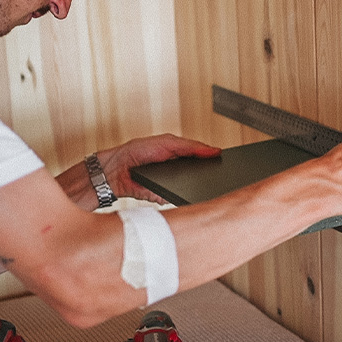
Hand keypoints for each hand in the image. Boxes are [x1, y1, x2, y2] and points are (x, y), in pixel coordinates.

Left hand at [97, 134, 221, 203]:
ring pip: (188, 189)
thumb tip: (213, 151)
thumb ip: (190, 146)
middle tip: (216, 172)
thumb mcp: (168, 142)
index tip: (224, 159)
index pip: (200, 158)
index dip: (212, 159)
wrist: (117, 170)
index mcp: (178, 155)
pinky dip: (178, 196)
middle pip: (197, 176)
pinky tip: (179, 190)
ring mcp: (170, 185)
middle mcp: (176, 171)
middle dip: (206, 176)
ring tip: (196, 181)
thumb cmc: (137, 151)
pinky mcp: (162, 197)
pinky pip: (175, 198)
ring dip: (193, 187)